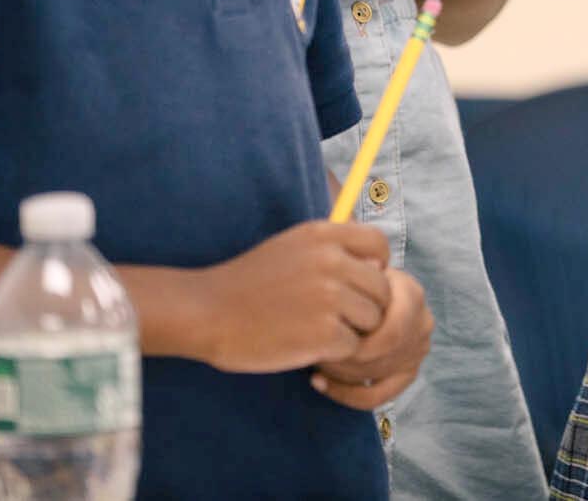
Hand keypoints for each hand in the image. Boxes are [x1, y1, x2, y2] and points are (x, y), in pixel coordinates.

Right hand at [191, 221, 390, 373]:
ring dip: (351, 330)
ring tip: (317, 330)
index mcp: (323, 235)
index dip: (376, 266)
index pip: (379, 244)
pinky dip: (334, 352)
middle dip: (364, 306)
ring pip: (372, 319)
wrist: (206, 313)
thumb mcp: (292, 247)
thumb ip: (335, 251)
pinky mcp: (324, 334)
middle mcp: (331, 262)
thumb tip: (380, 269)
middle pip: (381, 288)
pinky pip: (353, 346)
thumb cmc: (249, 283)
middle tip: (333, 317)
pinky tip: (307, 345)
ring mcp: (329, 298)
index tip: (359, 283)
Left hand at [311, 266, 433, 409]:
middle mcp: (422, 324)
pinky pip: (378, 396)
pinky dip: (346, 394)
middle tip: (313, 352)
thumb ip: (359, 272)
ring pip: (377, 376)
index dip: (355, 345)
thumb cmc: (354, 277)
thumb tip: (366, 272)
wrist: (366, 288)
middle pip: (382, 358)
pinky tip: (318, 382)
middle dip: (343, 359)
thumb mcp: (355, 267)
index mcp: (412, 295)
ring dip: (340, 373)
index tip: (323, 337)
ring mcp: (418, 350)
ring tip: (314, 361)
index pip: (390, 335)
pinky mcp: (408, 371)